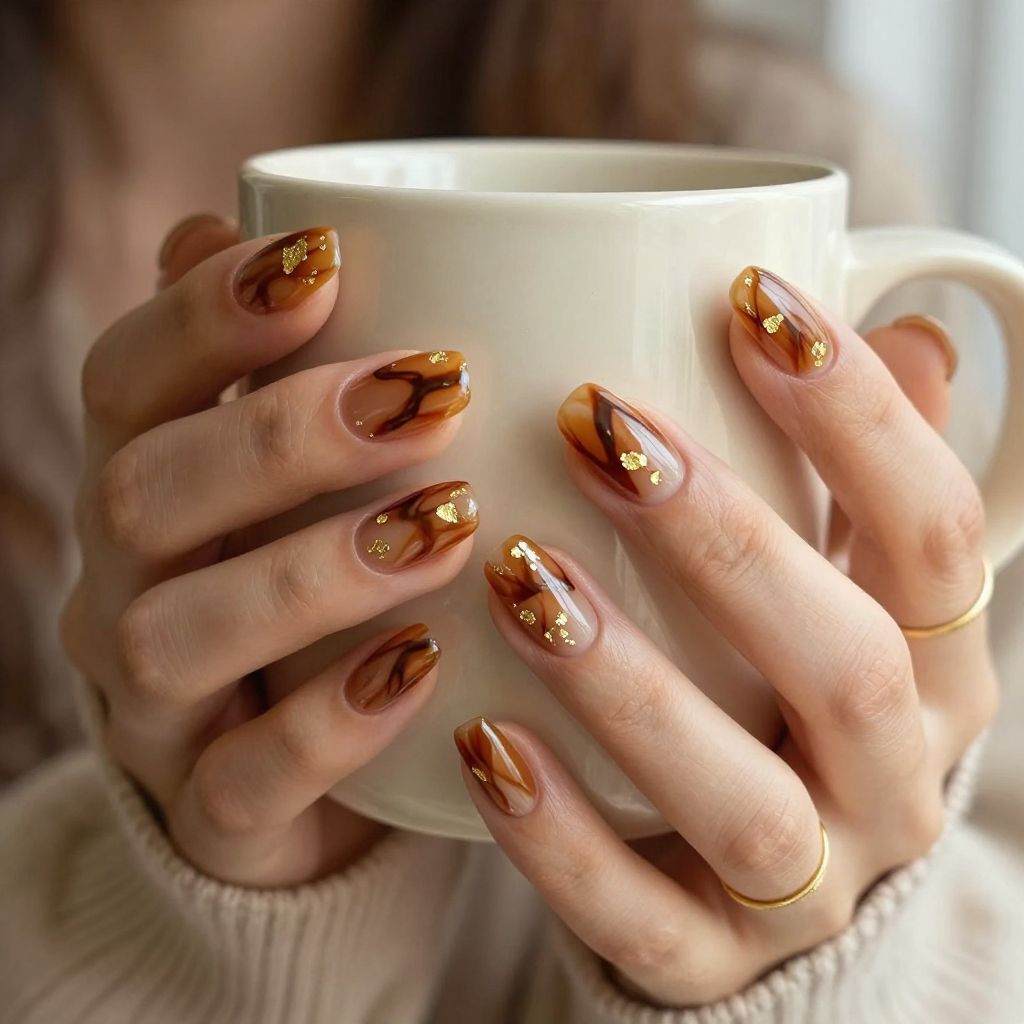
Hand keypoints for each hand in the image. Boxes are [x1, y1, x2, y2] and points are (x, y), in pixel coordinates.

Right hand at [61, 216, 476, 885]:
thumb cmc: (318, 593)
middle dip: (280, 434)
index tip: (329, 261)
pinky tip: (428, 665)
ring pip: (174, 635)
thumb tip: (282, 224)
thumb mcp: (302, 478)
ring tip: (449, 525)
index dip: (206, 314)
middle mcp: (124, 588)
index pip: (126, 380)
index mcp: (144, 487)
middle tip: (429, 393)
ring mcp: (156, 710)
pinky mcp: (212, 812)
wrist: (294, 776)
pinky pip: (243, 780)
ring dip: (312, 571)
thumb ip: (288, 366)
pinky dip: (334, 722)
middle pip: (143, 492)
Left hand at [456, 267, 996, 1003]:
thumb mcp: (847, 583)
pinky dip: (559, 839)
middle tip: (599, 426)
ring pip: (742, 802)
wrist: (758, 869)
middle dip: (726, 538)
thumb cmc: (787, 684)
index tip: (750, 298)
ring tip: (520, 576)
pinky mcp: (708, 959)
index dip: (860, 415)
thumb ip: (863, 471)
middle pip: (842, 662)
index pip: (933, 534)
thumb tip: (910, 325)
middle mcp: (890, 777)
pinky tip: (478, 744)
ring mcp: (806, 886)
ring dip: (632, 688)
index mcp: (933, 665)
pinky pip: (640, 919)